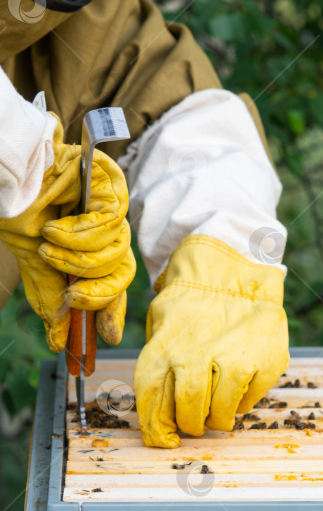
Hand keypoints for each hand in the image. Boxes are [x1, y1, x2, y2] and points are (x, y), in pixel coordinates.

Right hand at [0, 117, 135, 350]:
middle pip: (123, 271)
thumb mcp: (33, 261)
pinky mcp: (112, 183)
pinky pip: (111, 223)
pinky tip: (55, 229)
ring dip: (77, 259)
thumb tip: (58, 339)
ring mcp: (113, 202)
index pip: (114, 281)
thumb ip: (51, 296)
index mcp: (93, 242)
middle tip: (70, 297)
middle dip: (97, 292)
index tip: (106, 338)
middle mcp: (108, 224)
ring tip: (48, 246)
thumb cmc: (15, 206)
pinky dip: (79, 234)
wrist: (2, 171)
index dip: (112, 310)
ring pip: (117, 251)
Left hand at [134, 235, 288, 447]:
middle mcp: (197, 355)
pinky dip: (243, 400)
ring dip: (218, 418)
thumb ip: (157, 365)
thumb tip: (157, 418)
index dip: (156, 431)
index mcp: (165, 348)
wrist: (237, 273)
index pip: (153, 404)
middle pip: (188, 413)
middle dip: (191, 425)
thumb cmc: (195, 305)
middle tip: (196, 423)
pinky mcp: (267, 362)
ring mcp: (235, 359)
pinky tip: (240, 383)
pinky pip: (250, 400)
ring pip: (221, 413)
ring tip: (219, 409)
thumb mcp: (161, 323)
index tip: (165, 440)